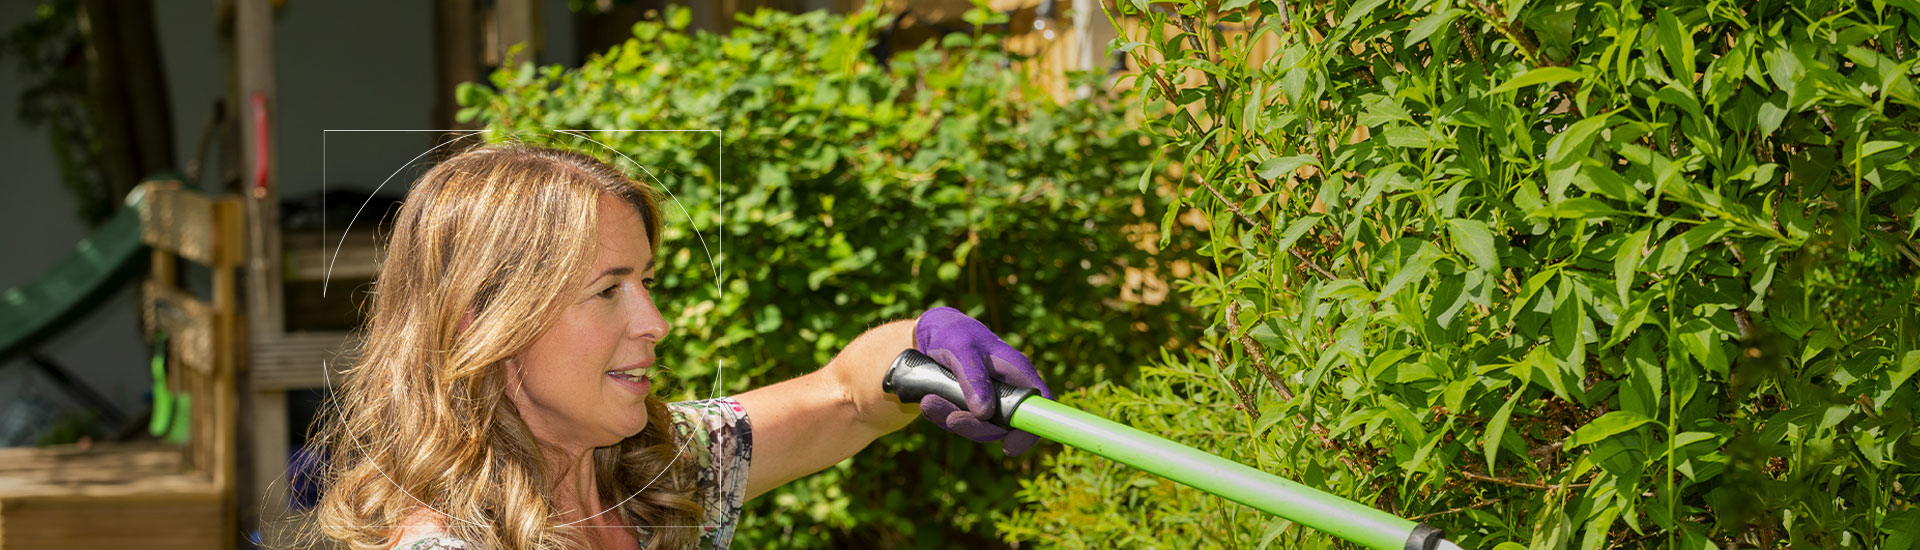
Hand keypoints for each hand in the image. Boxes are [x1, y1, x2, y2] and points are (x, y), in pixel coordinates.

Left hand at [913, 306, 1055, 456]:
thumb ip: (974, 378)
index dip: (1032, 430)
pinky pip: (964, 421)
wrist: (934, 332)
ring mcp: (992, 400)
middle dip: (977, 428)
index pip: (1041, 407)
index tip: (1009, 447)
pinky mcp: (973, 406)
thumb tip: (984, 413)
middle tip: (950, 419)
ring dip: (955, 421)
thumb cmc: (954, 333)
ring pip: (981, 426)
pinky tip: (928, 403)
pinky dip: (945, 416)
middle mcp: (1009, 390)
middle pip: (1006, 426)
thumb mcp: (961, 348)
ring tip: (928, 403)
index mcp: (1018, 373)